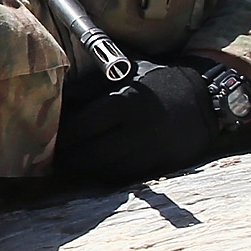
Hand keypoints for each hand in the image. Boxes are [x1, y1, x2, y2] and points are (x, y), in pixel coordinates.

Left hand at [49, 61, 230, 182]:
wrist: (203, 101)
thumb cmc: (155, 82)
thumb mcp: (124, 73)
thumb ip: (89, 86)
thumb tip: (56, 97)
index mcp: (126, 103)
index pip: (84, 126)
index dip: (63, 135)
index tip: (47, 137)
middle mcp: (138, 131)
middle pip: (91, 155)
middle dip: (68, 158)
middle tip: (52, 157)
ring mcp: (150, 152)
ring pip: (106, 170)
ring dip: (84, 170)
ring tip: (68, 164)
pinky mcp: (159, 167)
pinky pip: (124, 177)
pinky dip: (105, 175)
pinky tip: (93, 168)